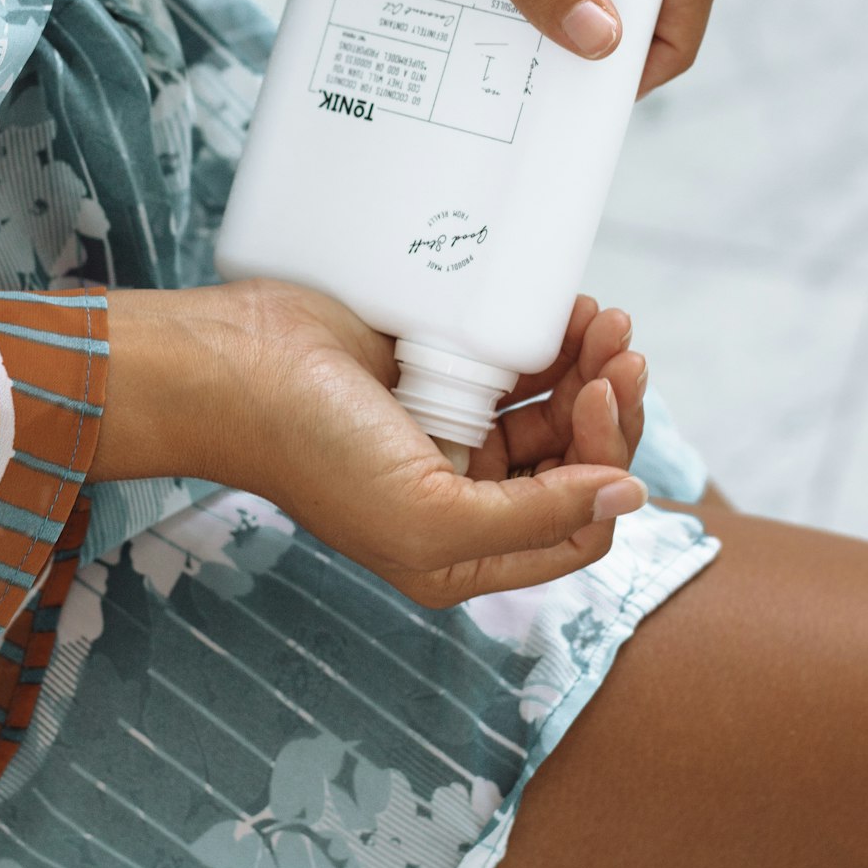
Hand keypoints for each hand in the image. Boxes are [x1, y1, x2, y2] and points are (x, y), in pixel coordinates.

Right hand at [96, 282, 649, 606]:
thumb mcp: (429, 516)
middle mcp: (467, 499)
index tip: (598, 398)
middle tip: (624, 353)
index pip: (575, 526)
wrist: (238, 364)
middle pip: (579, 465)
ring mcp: (457, 432)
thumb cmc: (316, 452)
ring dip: (595, 369)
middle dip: (612, 409)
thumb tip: (629, 498)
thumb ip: (535, 519)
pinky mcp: (444, 374)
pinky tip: (573, 313)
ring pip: (560, 411)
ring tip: (610, 322)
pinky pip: (523, 366)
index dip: (605, 466)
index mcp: (461, 553)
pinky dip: (557, 343)